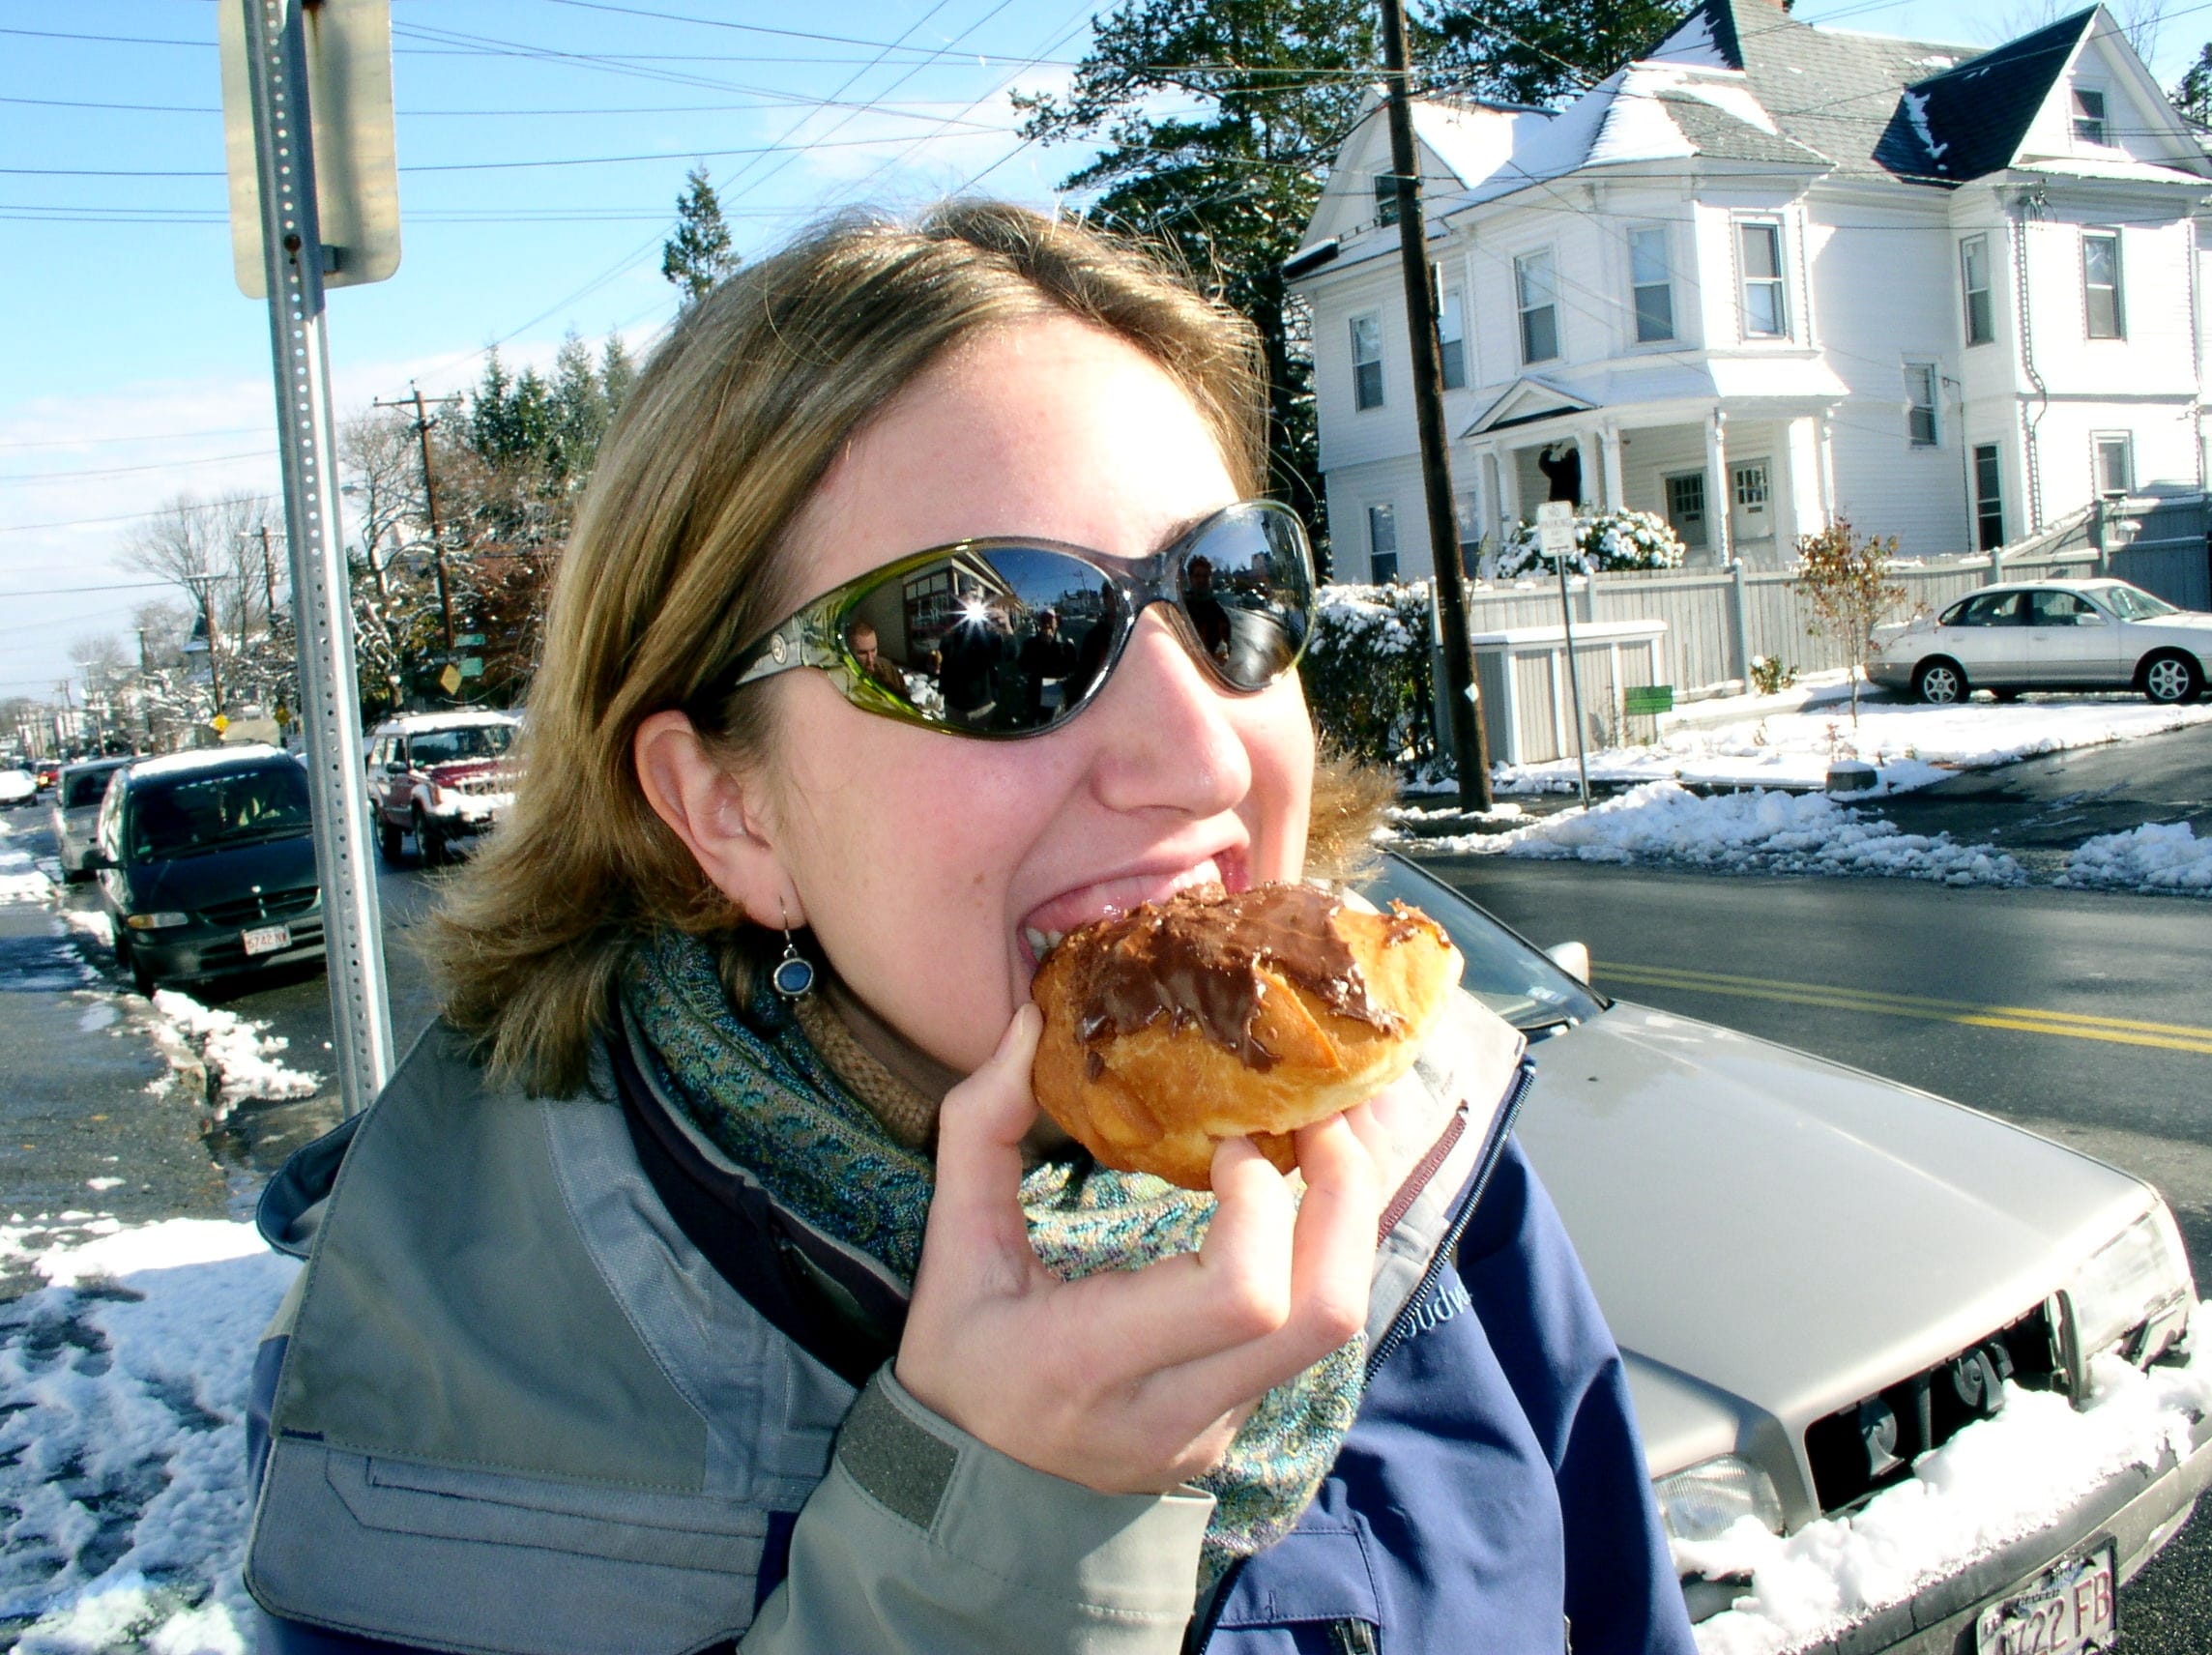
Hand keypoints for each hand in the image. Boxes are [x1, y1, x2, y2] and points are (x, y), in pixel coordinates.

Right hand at [894, 1006, 1389, 1494]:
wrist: (980, 1493)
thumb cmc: (962, 1362)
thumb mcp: (950, 1251)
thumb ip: (981, 1132)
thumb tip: (1031, 1022)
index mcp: (1092, 1363)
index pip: (1239, 1297)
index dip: (1261, 1204)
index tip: (1233, 1137)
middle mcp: (1174, 1407)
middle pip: (1322, 1314)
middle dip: (1347, 1198)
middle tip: (1326, 1115)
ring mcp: (1222, 1421)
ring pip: (1337, 1324)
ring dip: (1354, 1216)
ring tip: (1340, 1131)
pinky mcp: (1244, 1415)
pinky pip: (1314, 1328)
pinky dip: (1333, 1246)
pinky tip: (1322, 1181)